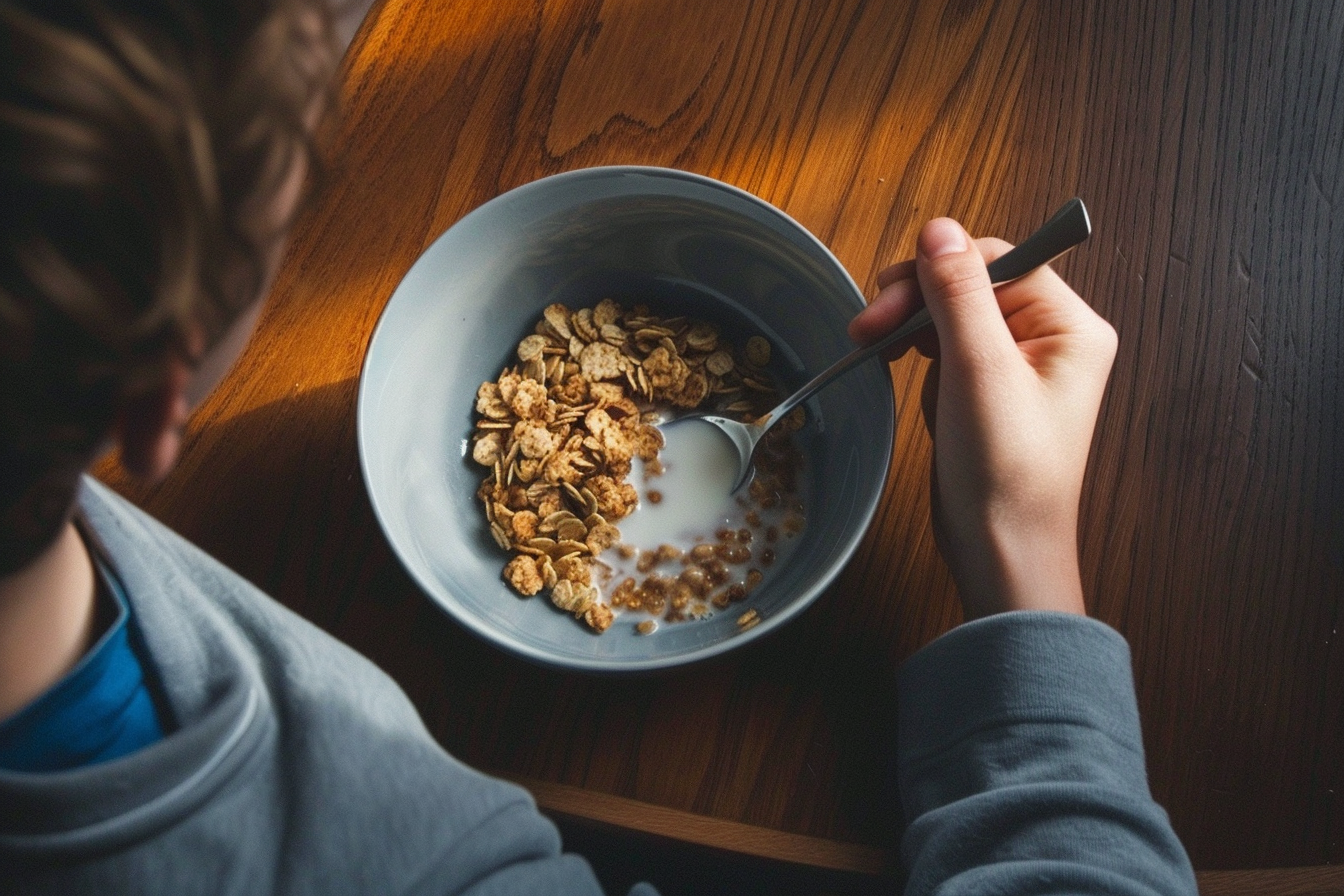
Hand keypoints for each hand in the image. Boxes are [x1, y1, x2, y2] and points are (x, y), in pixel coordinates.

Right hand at [849, 218, 1116, 619]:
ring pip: (953, 315)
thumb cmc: (1004, 473)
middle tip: (868, 326)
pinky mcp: (989, 392)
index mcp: (1071, 327)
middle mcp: (1051, 340)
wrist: (1000, 551)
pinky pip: (947, 350)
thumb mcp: (977, 371)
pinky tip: (904, 376)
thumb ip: (958, 294)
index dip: (940, 270)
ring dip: (910, 327)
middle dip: (917, 301)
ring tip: (873, 349)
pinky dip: (919, 357)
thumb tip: (938, 228)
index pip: (1000, 260)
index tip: (888, 295)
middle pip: (972, 284)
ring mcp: (1019, 367)